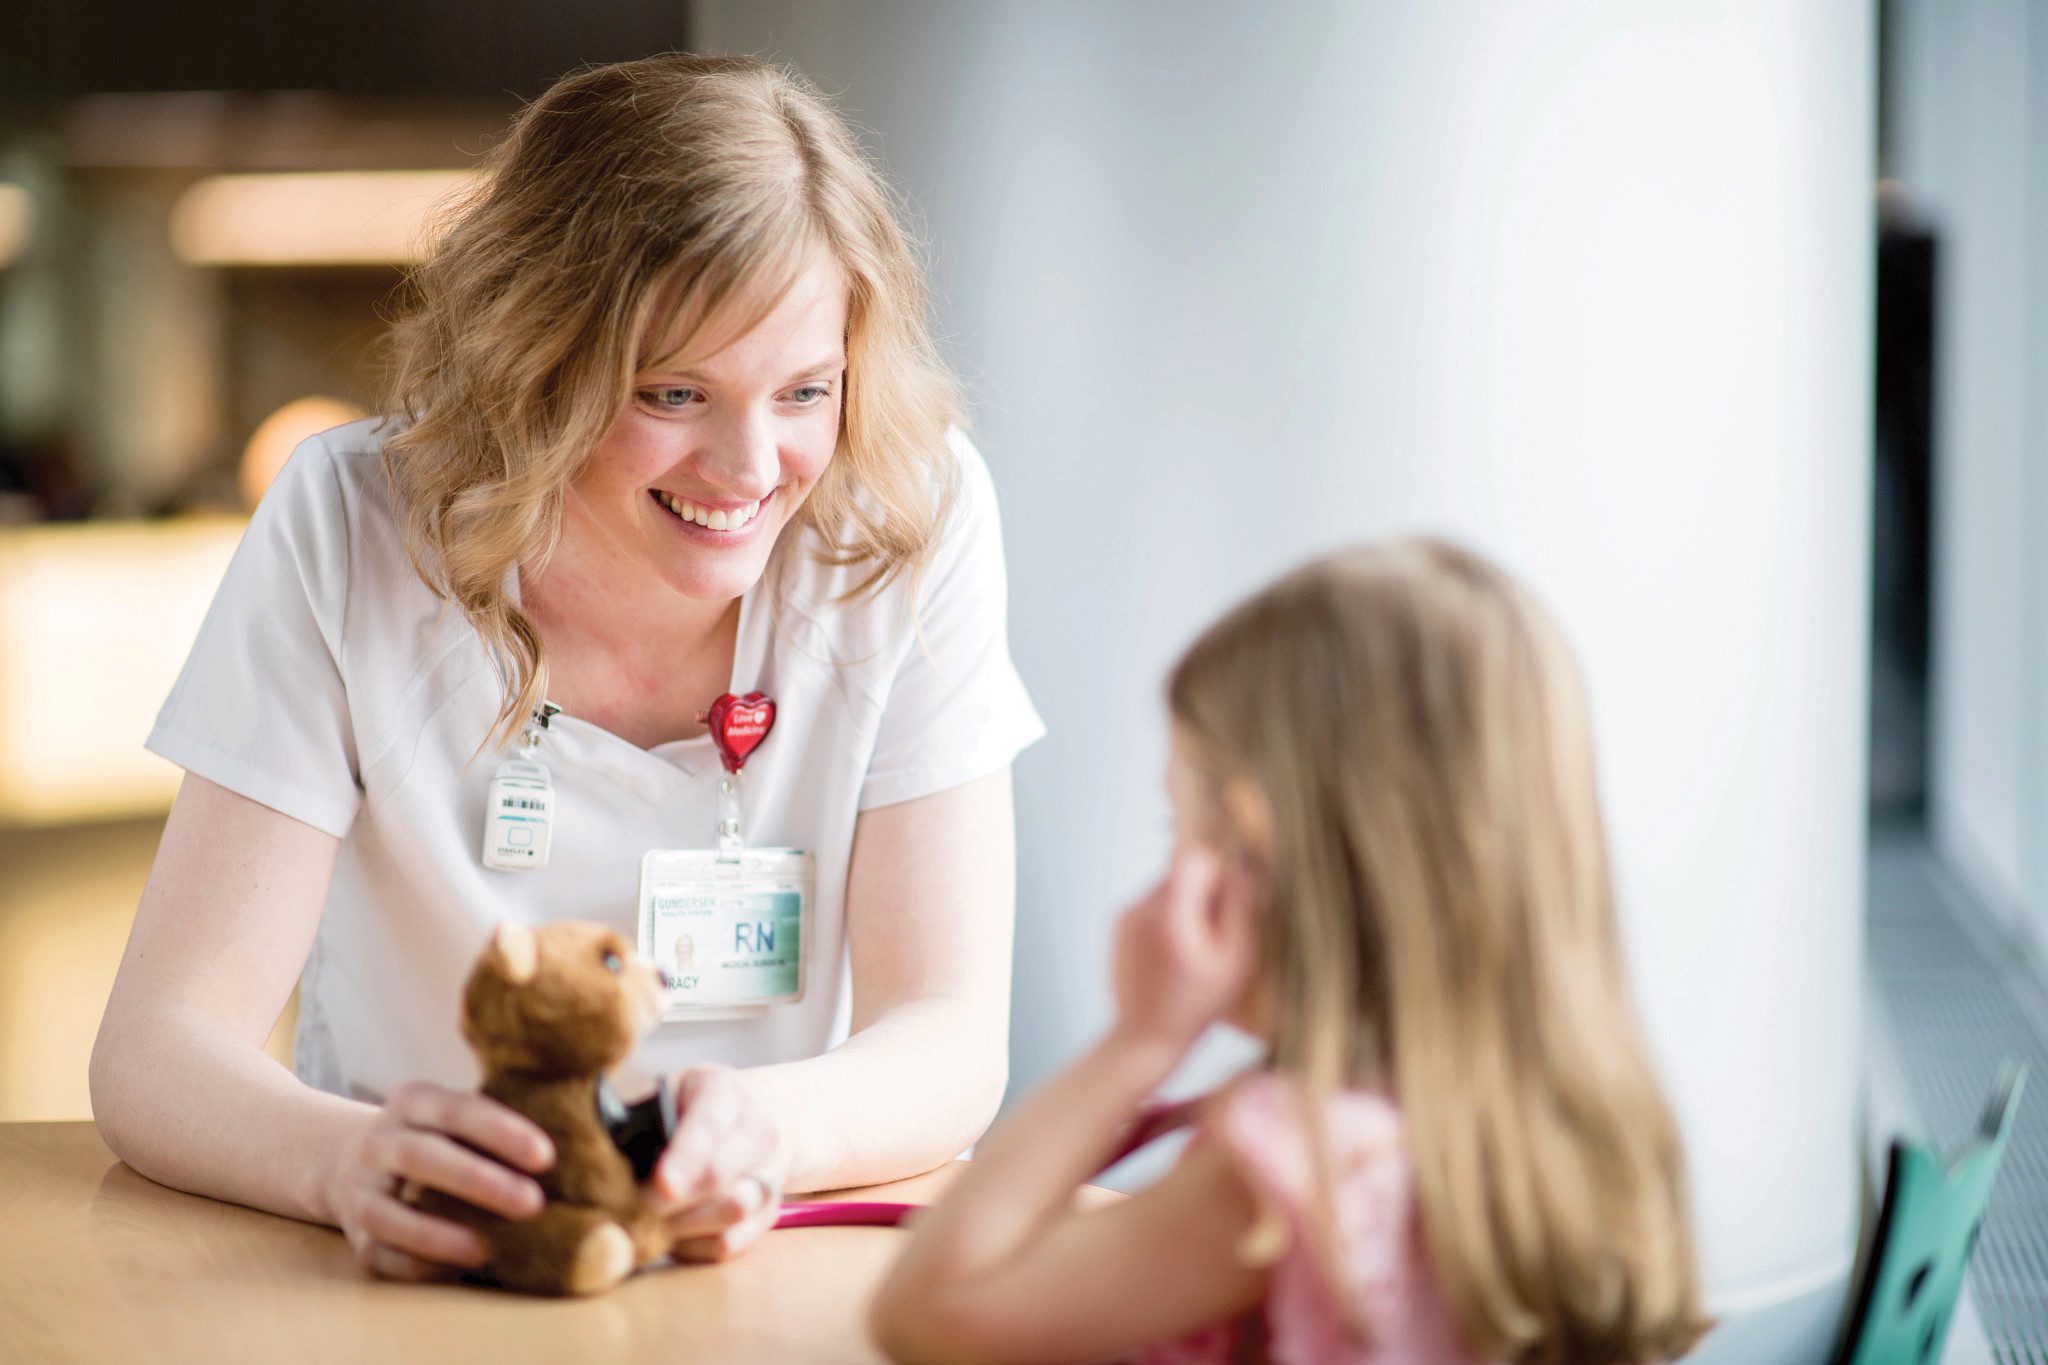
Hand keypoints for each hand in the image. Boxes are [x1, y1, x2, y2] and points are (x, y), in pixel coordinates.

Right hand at [324, 1081, 553, 1280]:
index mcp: (412, 1102)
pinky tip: (457, 1269)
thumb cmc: (435, 1140)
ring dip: (440, 1234)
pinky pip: (380, 1254)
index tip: (545, 1156)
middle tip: (532, 1204)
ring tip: (490, 1249)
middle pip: (421, 1157)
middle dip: (479, 1181)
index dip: (500, 1131)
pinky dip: (419, 1264)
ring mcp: (359, 1190)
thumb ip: (498, 1128)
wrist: (348, 1162)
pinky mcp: (356, 1236)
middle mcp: (378, 1142)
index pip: (455, 1109)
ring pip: (388, 1213)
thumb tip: (582, 1150)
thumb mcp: (452, 1117)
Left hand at [647, 1064, 789, 1261]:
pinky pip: (729, 1243)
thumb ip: (641, 1119)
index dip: (684, 1158)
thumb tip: (599, 1162)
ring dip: (682, 1226)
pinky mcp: (767, 1213)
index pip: (708, 1126)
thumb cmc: (693, 1106)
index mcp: (726, 1093)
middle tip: (629, 1212)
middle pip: (720, 1176)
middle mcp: (759, 1132)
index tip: (660, 1185)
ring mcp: (769, 1174)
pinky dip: (693, 1246)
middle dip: (670, 1202)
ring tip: (647, 1224)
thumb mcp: (670, 1093)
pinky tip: (670, 1234)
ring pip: (731, 1212)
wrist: (761, 1115)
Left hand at [1111, 842, 1259, 1053]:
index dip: (1218, 874)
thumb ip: (1241, 909)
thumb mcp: (1236, 961)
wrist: (1145, 1038)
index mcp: (1168, 913)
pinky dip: (1168, 920)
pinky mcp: (1118, 926)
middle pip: (1180, 871)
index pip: (1194, 858)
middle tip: (1213, 938)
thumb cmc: (1198, 1006)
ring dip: (1186, 908)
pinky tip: (1174, 957)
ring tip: (1193, 952)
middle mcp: (1139, 907)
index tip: (1225, 909)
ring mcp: (1124, 916)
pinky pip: (1151, 906)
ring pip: (1167, 888)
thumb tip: (1244, 866)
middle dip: (1204, 894)